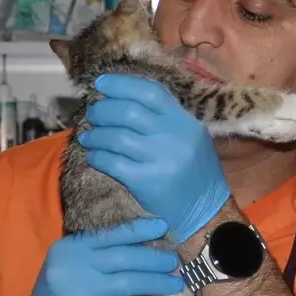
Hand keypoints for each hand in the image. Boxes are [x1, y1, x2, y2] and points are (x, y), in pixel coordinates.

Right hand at [0, 217, 183, 295]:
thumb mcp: (69, 269)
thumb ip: (96, 258)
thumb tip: (143, 251)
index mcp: (70, 249)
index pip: (111, 235)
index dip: (140, 230)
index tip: (163, 226)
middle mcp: (74, 265)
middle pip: (126, 257)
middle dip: (155, 258)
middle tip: (175, 261)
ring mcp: (80, 291)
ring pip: (130, 282)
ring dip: (157, 283)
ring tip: (176, 284)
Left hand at [78, 73, 231, 244]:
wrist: (207, 213)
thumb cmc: (196, 173)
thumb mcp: (191, 138)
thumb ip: (165, 118)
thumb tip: (123, 100)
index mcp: (186, 122)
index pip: (151, 92)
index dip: (122, 84)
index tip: (101, 83)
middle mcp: (174, 137)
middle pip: (128, 112)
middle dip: (103, 110)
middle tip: (92, 114)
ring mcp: (160, 159)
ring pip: (116, 137)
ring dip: (95, 135)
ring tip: (88, 137)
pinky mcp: (146, 182)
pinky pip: (112, 163)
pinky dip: (97, 156)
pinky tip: (93, 156)